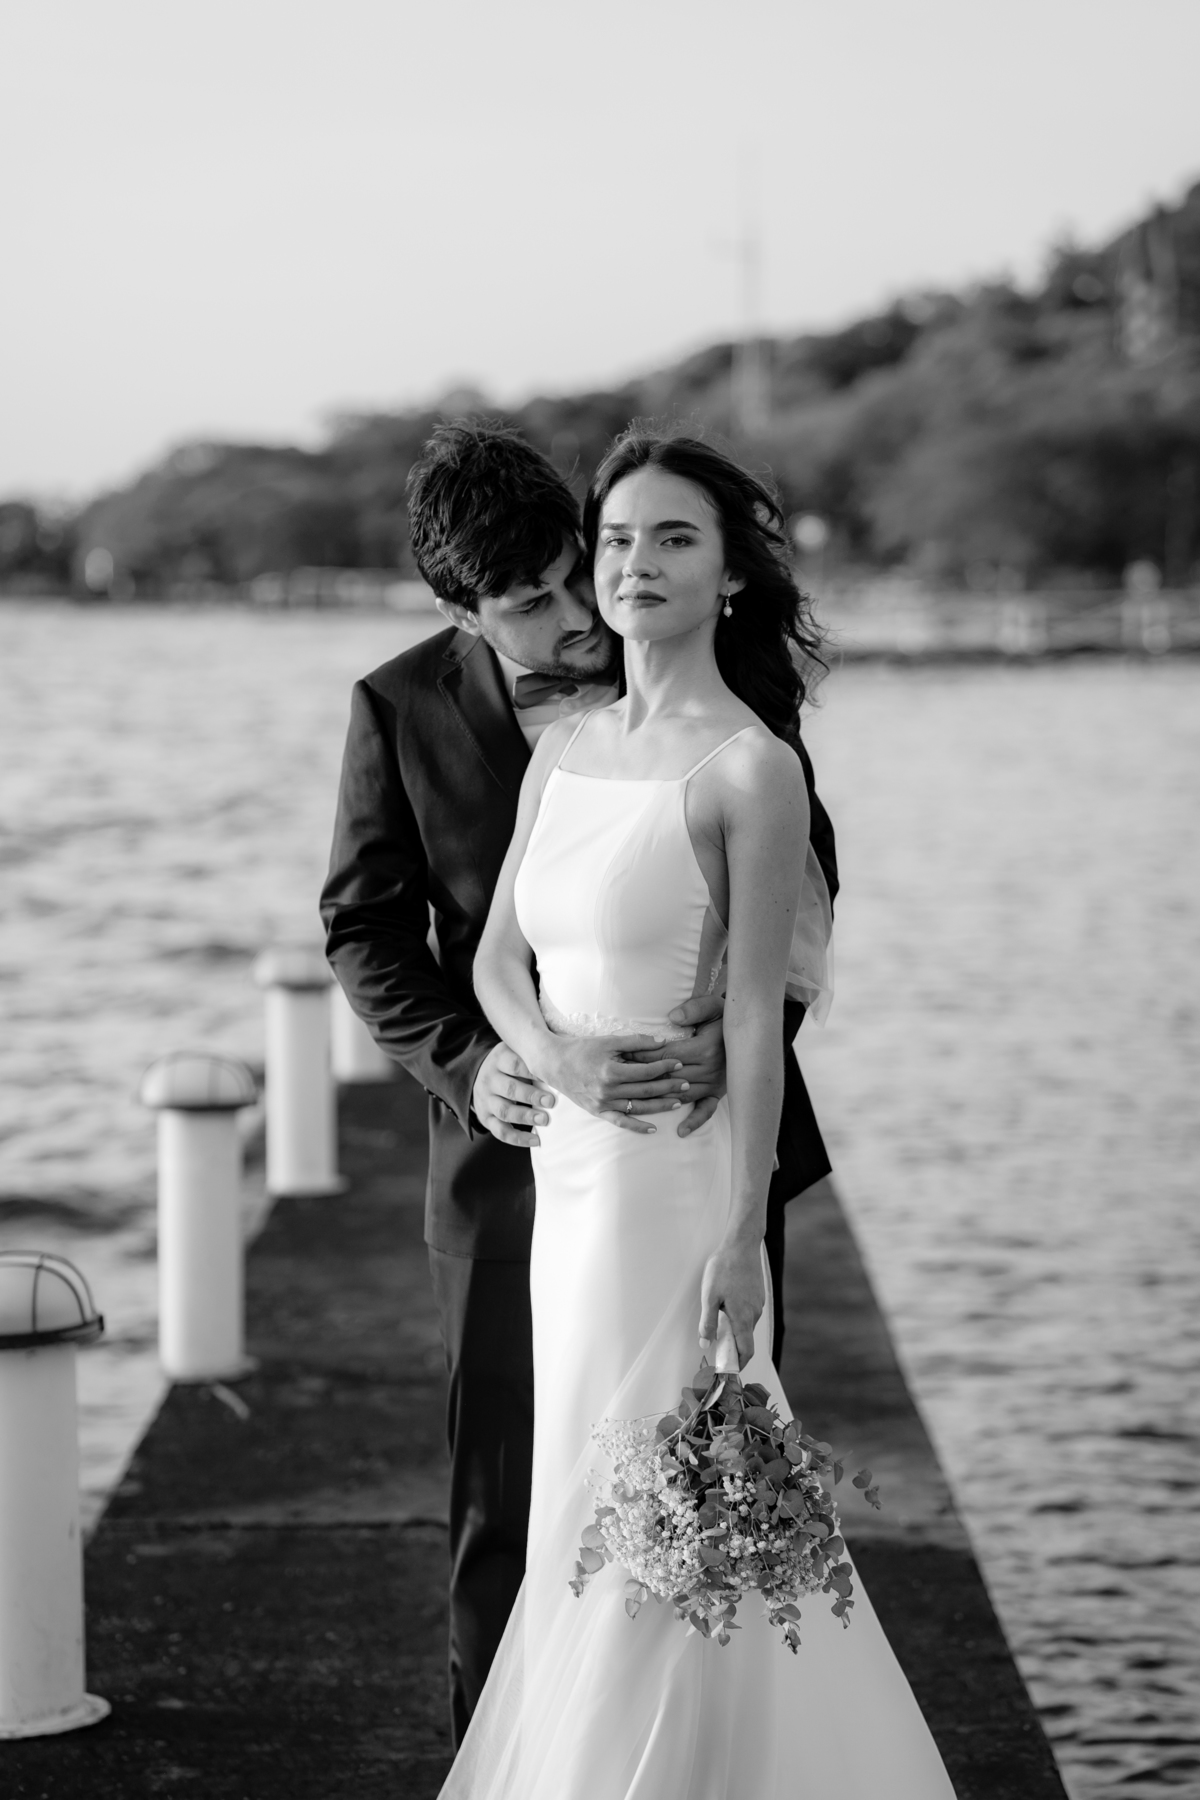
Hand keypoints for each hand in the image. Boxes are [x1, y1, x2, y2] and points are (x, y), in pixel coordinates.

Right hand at [472, 1042, 555, 1147]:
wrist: (482, 1074)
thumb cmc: (513, 1062)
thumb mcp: (518, 1050)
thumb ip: (537, 1049)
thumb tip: (567, 1053)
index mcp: (499, 1058)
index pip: (515, 1064)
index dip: (533, 1071)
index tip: (552, 1077)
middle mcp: (489, 1078)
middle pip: (509, 1089)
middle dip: (531, 1096)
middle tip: (551, 1102)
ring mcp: (485, 1100)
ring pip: (504, 1111)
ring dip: (525, 1117)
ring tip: (545, 1120)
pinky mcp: (485, 1118)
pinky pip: (500, 1131)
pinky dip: (517, 1138)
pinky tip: (535, 1140)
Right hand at [539, 1034, 689, 1135]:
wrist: (554, 1064)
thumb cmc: (581, 1049)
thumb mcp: (607, 1041)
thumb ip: (635, 1041)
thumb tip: (661, 1041)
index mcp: (612, 1071)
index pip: (646, 1071)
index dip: (665, 1067)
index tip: (679, 1063)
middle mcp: (608, 1090)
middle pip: (646, 1091)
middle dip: (669, 1087)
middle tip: (687, 1083)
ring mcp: (603, 1104)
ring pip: (638, 1107)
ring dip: (660, 1106)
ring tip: (678, 1102)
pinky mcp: (598, 1112)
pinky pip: (621, 1122)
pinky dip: (637, 1127)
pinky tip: (653, 1129)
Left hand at [627, 992, 726, 1135]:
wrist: (749, 1031)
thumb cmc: (724, 1016)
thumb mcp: (711, 1006)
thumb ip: (693, 1010)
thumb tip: (673, 1018)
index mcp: (705, 1049)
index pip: (666, 1056)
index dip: (644, 1055)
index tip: (624, 1055)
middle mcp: (710, 1070)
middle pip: (670, 1077)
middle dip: (644, 1077)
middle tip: (622, 1077)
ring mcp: (715, 1084)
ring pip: (682, 1095)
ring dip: (660, 1098)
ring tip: (636, 1099)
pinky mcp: (719, 1093)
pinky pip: (707, 1110)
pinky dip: (695, 1121)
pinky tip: (681, 1131)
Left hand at [698, 1237, 763, 1370]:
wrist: (742, 1244)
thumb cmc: (724, 1268)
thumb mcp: (709, 1295)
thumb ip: (708, 1322)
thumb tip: (705, 1344)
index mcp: (743, 1318)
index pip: (746, 1351)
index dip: (738, 1364)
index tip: (728, 1370)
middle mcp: (754, 1313)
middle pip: (745, 1339)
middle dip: (732, 1347)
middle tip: (716, 1348)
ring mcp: (757, 1303)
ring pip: (746, 1325)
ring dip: (734, 1330)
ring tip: (717, 1322)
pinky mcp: (757, 1294)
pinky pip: (748, 1313)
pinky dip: (738, 1317)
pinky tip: (726, 1305)